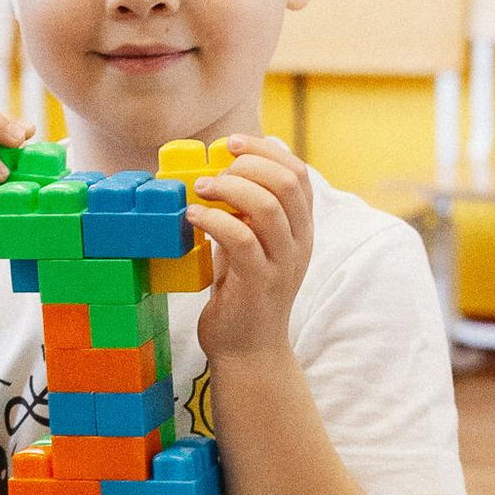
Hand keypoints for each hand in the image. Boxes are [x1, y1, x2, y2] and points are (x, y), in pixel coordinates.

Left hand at [192, 138, 314, 363]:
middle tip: (214, 170)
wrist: (247, 351)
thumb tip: (220, 171)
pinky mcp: (259, 284)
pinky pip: (241, 240)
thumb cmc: (242, 294)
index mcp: (300, 229)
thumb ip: (246, 214)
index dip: (266, 150)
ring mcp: (282, 265)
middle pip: (287, 183)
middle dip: (248, 164)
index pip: (298, 173)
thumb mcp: (250, 246)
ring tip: (200, 189)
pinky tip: (193, 217)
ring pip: (268, 207)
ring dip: (230, 189)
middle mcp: (299, 244)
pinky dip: (214, 220)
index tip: (232, 143)